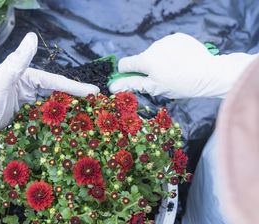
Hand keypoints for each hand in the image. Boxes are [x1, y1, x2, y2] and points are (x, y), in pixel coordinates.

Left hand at [0, 32, 98, 189]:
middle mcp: (29, 86)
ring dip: (67, 108)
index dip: (75, 87)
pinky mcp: (24, 113)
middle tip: (95, 105)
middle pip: (57, 91)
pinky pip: (43, 114)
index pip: (55, 81)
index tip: (93, 92)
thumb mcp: (1, 79)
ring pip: (52, 103)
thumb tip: (32, 36)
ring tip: (84, 116)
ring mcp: (27, 100)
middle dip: (75, 97)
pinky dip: (54, 118)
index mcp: (27, 75)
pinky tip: (64, 124)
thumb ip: (17, 60)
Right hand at [110, 33, 256, 98]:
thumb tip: (112, 86)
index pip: (125, 64)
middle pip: (142, 59)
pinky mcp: (178, 37)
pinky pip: (168, 46)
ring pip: (155, 52)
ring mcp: (166, 40)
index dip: (127, 73)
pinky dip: (171, 53)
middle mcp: (153, 47)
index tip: (135, 78)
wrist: (209, 74)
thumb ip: (132, 84)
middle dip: (147, 68)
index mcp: (145, 60)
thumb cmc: (180, 84)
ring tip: (174, 70)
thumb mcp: (154, 88)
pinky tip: (181, 61)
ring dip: (160, 60)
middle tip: (162, 78)